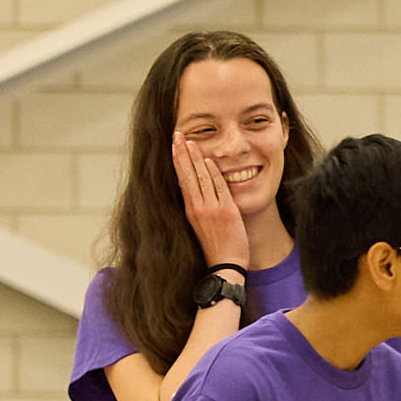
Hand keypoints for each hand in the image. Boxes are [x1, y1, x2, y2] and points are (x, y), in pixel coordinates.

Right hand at [173, 132, 252, 272]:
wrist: (225, 265)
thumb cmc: (214, 247)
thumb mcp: (200, 226)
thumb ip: (198, 208)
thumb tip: (196, 195)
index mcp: (189, 210)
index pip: (181, 179)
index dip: (177, 161)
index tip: (174, 145)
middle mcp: (196, 207)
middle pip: (187, 174)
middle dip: (181, 153)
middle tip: (177, 134)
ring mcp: (210, 209)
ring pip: (201, 177)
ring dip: (195, 157)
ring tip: (189, 140)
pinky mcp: (226, 211)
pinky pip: (218, 187)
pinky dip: (212, 173)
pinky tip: (207, 159)